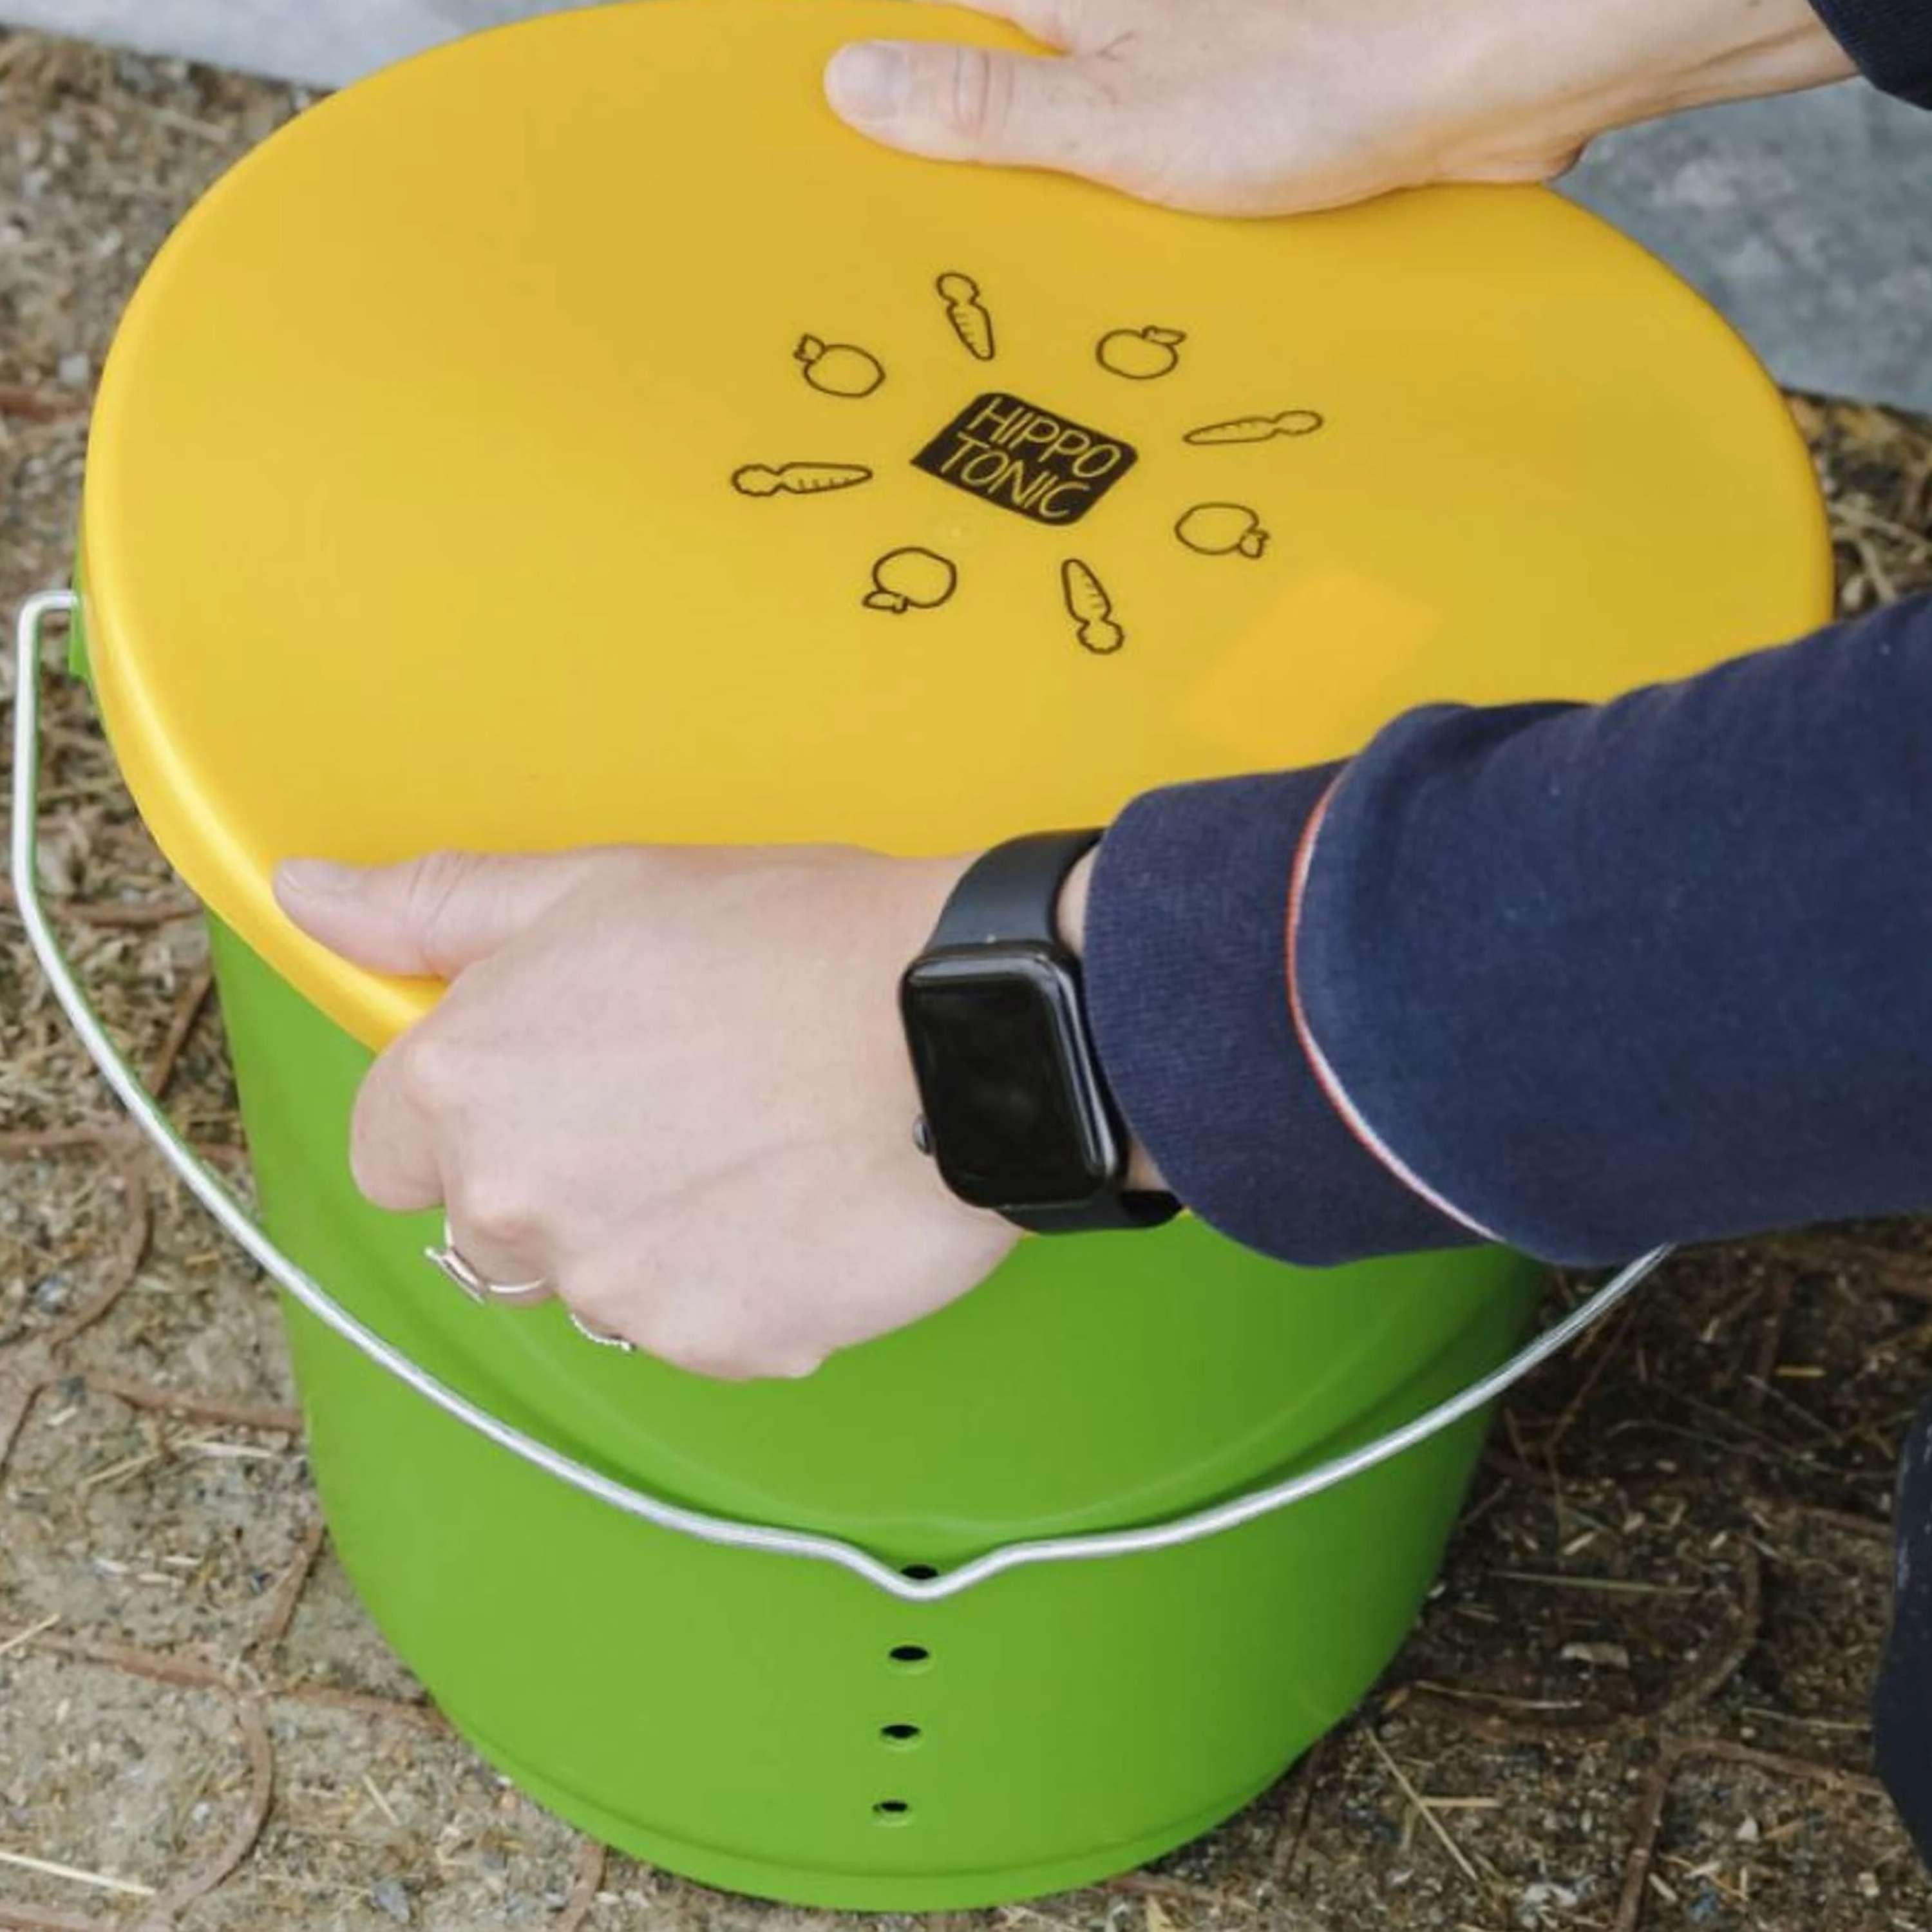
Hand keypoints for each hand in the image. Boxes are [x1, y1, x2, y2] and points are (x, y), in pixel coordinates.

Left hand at [274, 845, 1017, 1380]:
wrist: (955, 1025)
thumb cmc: (787, 938)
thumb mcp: (599, 888)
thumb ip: (437, 906)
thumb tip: (307, 893)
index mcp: (463, 1088)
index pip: (390, 1149)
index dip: (471, 1107)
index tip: (556, 1073)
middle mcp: (512, 1207)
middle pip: (491, 1226)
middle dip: (560, 1176)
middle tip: (680, 1098)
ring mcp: (614, 1291)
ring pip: (599, 1283)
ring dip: (651, 1236)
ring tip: (756, 1146)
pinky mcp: (716, 1347)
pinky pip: (700, 1326)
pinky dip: (741, 1280)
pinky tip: (804, 1201)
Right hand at [823, 0, 1852, 214]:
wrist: (1487, 81)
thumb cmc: (1313, 78)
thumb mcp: (1116, 114)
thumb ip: (989, 107)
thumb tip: (849, 82)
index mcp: (1072, 4)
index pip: (941, 26)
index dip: (869, 72)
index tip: (796, 141)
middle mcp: (1120, 26)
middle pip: (994, 89)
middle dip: (936, 161)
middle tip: (873, 268)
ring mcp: (1180, 75)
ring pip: (1067, 143)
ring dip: (1021, 212)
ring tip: (958, 307)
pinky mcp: (1239, 131)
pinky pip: (1142, 184)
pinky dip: (1108, 233)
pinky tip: (1088, 296)